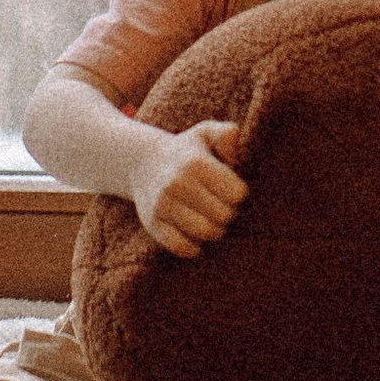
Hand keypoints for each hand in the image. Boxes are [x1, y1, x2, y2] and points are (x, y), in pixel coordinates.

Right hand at [132, 117, 246, 256]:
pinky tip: (195, 237)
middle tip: (220, 206)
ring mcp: (162, 205)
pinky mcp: (152, 223)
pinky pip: (181, 246)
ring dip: (214, 231)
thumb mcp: (205, 133)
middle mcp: (177, 183)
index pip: (237, 194)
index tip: (229, 189)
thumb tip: (233, 157)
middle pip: (224, 215)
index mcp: (195, 163)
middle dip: (227, 213)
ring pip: (205, 233)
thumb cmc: (185, 151)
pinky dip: (193, 247)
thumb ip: (227, 134)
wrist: (141, 163)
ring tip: (211, 221)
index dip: (238, 193)